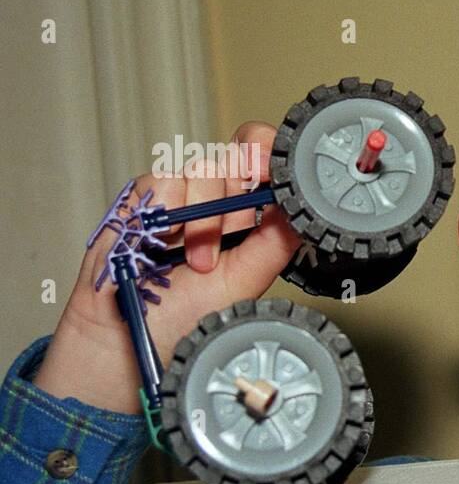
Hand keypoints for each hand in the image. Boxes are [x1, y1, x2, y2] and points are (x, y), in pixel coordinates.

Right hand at [34, 122, 299, 412]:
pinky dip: (170, 213)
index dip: (272, 156)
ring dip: (207, 218)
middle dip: (244, 185)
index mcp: (247, 212)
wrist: (132, 331)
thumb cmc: (188, 311)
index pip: (265, 161)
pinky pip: (165, 180)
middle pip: (240, 153)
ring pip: (206, 167)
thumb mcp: (246, 279)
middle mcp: (216, 196)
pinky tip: (165, 245)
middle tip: (239, 226)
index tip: (278, 173)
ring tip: (199, 261)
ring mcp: (180, 192)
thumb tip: (300, 207)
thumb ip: (275, 242)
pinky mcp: (144, 194)